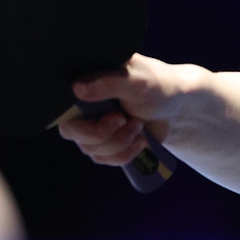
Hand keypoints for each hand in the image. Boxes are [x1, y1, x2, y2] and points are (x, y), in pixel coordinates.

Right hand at [59, 53, 193, 166]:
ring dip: (120, 142)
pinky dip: (125, 154)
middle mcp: (82, 106)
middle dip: (105, 134)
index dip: (83, 120)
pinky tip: (140, 141)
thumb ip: (108, 83)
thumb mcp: (136, 81)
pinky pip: (105, 159)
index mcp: (84, 84)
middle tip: (127, 120)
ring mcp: (92, 126)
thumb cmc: (157, 86)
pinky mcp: (105, 143)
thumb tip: (77, 89)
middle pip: (73, 133)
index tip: (116, 117)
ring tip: (138, 126)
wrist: (177, 108)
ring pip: (91, 149)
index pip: (61, 107)